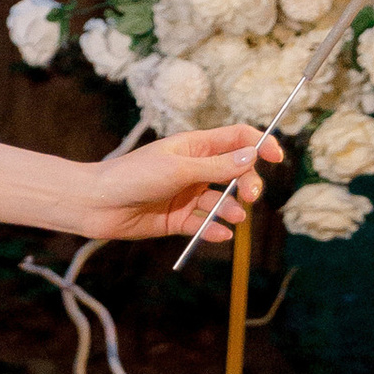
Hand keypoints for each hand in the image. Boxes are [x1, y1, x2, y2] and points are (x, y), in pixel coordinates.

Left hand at [80, 121, 281, 247]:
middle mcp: (194, 169)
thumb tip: (253, 155)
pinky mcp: (177, 219)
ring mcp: (187, 195)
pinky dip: (213, 230)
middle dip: (247, 184)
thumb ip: (217, 166)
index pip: (236, 139)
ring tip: (233, 217)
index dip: (259, 144)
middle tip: (249, 196)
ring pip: (221, 202)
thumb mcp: (178, 169)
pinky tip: (219, 234)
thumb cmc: (132, 176)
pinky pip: (203, 224)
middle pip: (236, 173)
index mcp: (194, 146)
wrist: (96, 204)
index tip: (276, 158)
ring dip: (231, 209)